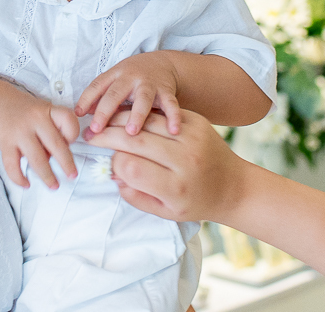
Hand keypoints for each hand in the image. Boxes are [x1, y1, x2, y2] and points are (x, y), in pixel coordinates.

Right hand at [0, 91, 79, 189]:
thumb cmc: (26, 111)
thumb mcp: (44, 111)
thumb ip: (53, 131)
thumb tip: (55, 158)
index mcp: (48, 111)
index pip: (68, 120)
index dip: (72, 134)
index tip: (70, 143)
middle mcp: (35, 119)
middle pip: (55, 144)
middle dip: (66, 163)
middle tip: (72, 176)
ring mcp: (19, 131)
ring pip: (36, 158)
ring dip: (47, 175)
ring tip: (54, 185)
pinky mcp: (5, 142)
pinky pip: (12, 165)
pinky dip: (19, 178)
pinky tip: (26, 184)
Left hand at [76, 52, 182, 136]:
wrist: (162, 63)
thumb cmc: (132, 76)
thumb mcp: (114, 80)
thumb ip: (99, 96)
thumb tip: (82, 114)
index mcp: (115, 75)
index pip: (97, 86)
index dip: (86, 99)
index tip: (78, 115)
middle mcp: (130, 78)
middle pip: (116, 93)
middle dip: (106, 111)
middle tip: (97, 129)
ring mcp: (149, 84)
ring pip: (143, 99)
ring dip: (137, 115)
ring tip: (131, 132)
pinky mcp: (166, 91)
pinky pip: (170, 104)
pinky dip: (173, 117)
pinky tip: (173, 130)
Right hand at [86, 108, 246, 221]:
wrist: (233, 185)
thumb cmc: (195, 202)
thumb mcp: (165, 212)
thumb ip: (135, 195)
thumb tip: (113, 174)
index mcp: (176, 187)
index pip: (132, 168)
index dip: (114, 164)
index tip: (110, 165)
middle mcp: (185, 159)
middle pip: (135, 140)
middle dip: (107, 135)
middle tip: (90, 136)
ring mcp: (193, 136)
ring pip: (146, 120)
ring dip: (120, 119)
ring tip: (103, 121)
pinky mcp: (197, 121)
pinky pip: (161, 112)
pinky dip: (141, 113)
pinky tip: (127, 117)